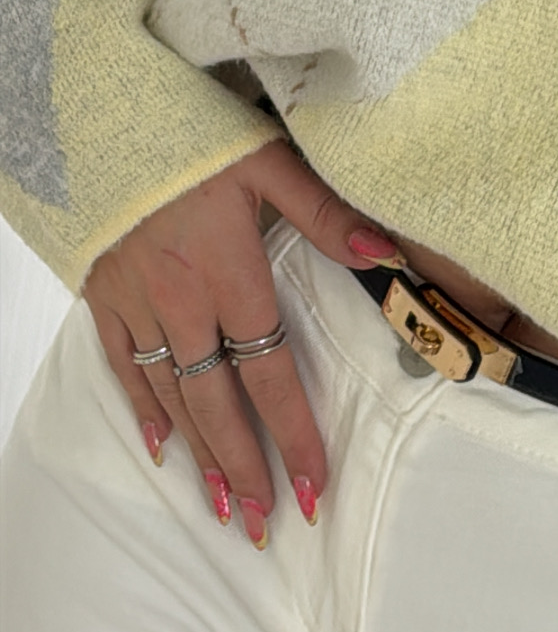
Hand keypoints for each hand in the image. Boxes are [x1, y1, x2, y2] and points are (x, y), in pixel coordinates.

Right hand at [83, 145, 403, 544]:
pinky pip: (122, 364)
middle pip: (218, 401)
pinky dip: (141, 408)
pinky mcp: (103, 294)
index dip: (293, 432)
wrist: (100, 111)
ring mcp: (136, 302)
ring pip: (171, 395)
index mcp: (228, 273)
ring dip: (200, 453)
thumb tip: (384, 255)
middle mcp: (180, 300)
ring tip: (225, 504)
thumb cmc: (194, 134)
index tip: (314, 484)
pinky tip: (161, 447)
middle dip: (246, 466)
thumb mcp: (269, 161)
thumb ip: (326, 213)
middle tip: (268, 520)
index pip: (269, 372)